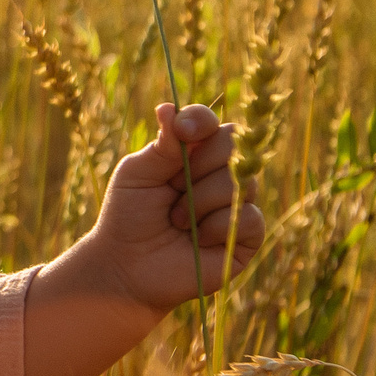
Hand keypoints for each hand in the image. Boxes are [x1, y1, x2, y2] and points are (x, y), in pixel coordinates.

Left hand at [80, 103, 264, 316]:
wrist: (127, 267)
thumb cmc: (128, 217)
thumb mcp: (138, 173)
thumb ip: (161, 145)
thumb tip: (169, 107)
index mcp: (194, 153)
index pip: (212, 123)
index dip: (202, 121)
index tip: (184, 130)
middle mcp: (220, 173)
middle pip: (235, 144)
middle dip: (199, 167)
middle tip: (172, 189)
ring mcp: (236, 204)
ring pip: (240, 183)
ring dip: (200, 202)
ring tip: (177, 221)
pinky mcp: (246, 238)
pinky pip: (248, 218)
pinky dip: (216, 228)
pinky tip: (198, 240)